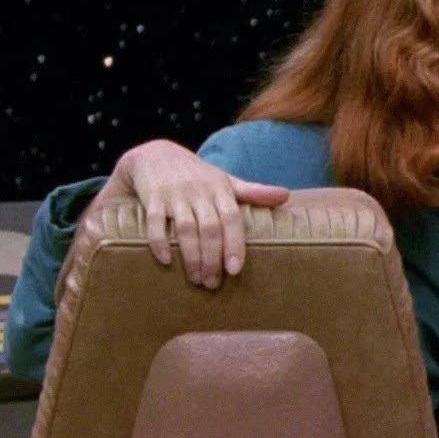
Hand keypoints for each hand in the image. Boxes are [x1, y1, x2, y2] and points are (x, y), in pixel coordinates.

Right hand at [95, 139, 288, 288]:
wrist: (155, 154)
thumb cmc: (197, 175)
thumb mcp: (225, 180)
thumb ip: (253, 192)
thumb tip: (286, 196)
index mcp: (220, 189)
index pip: (232, 219)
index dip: (235, 245)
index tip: (234, 270)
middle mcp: (199, 192)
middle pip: (210, 229)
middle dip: (212, 259)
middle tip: (212, 284)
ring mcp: (175, 194)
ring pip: (185, 229)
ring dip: (191, 257)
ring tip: (196, 279)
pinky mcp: (152, 197)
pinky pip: (154, 222)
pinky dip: (159, 242)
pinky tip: (166, 261)